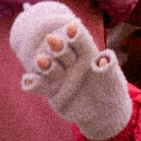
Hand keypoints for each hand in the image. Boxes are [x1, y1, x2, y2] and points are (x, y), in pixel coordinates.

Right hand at [9, 3, 133, 140]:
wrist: (101, 112)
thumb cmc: (110, 91)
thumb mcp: (112, 81)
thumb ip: (108, 69)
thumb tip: (103, 60)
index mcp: (85, 53)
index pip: (80, 41)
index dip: (75, 34)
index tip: (72, 28)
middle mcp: (69, 61)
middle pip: (61, 50)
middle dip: (57, 45)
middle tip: (51, 38)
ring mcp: (58, 74)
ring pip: (49, 66)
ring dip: (44, 62)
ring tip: (40, 60)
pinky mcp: (50, 89)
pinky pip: (39, 85)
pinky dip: (31, 83)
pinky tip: (28, 82)